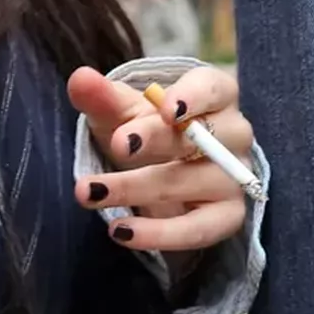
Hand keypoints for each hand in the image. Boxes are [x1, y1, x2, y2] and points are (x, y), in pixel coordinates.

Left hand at [66, 62, 253, 254]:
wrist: (160, 181)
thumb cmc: (147, 134)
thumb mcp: (122, 113)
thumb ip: (103, 97)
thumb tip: (80, 79)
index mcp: (215, 96)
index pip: (212, 89)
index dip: (192, 98)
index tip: (165, 109)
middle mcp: (234, 134)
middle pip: (202, 136)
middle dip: (157, 141)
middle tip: (117, 145)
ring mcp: (234, 178)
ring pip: (193, 182)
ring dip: (138, 188)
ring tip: (91, 193)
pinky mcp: (227, 217)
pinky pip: (198, 229)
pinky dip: (159, 234)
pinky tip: (121, 232)